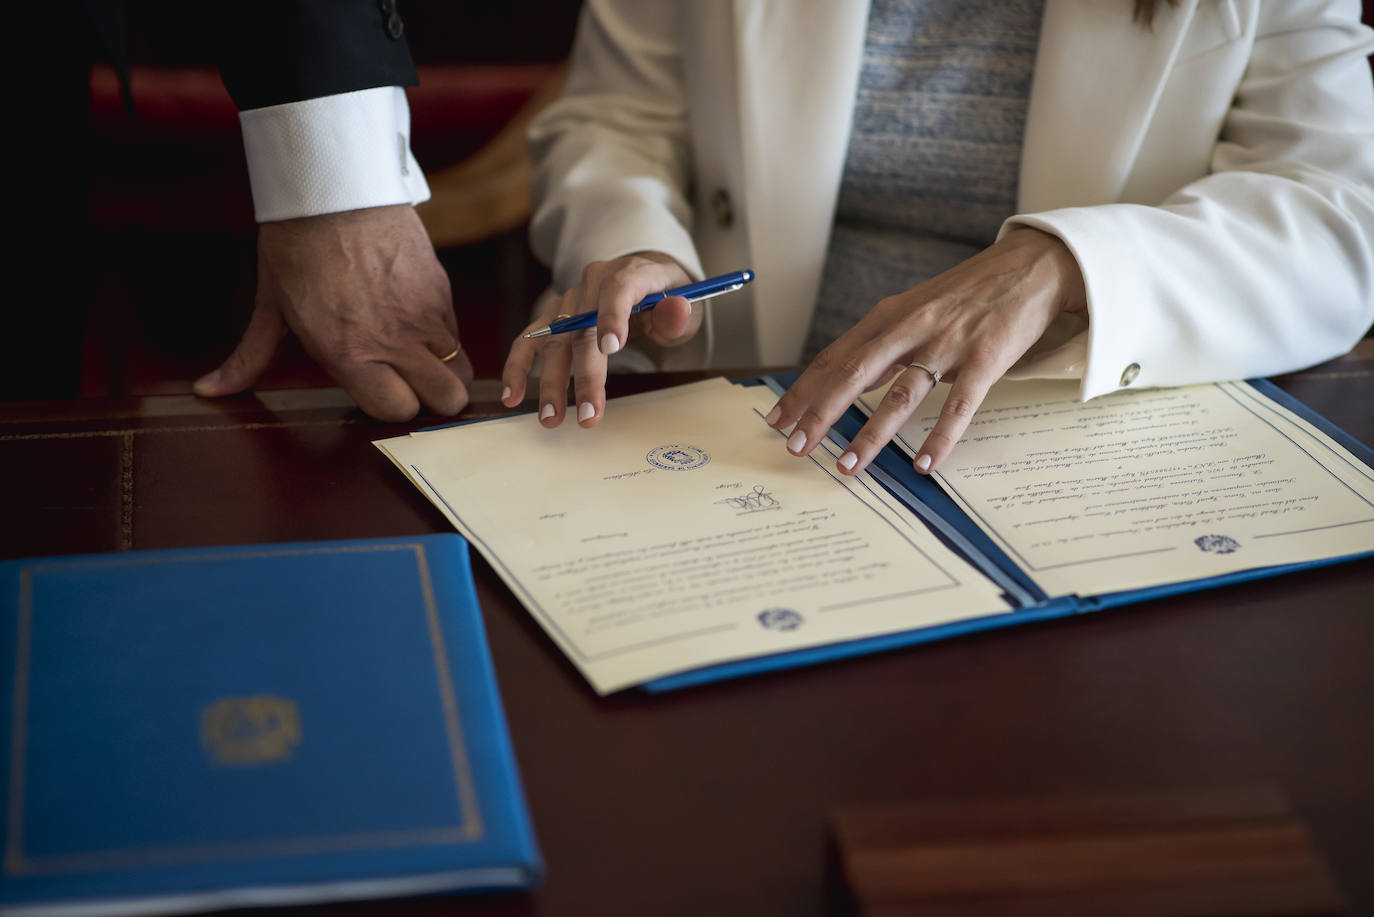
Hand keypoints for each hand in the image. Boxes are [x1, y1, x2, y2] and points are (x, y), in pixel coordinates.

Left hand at [193, 204, 473, 421]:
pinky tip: (416, 319)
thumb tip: (209, 391)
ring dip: (442, 369)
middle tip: (411, 382)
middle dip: (431, 399)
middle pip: (445, 400)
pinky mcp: (441, 290)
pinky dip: (443, 336)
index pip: (397, 412)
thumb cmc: (295, 246)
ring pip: (460, 369)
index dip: (391, 406)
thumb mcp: (270, 306)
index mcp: (347, 352)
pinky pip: (456, 333)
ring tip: (416, 353)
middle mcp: (392, 341)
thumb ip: (250, 358)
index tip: (380, 392)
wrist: (333, 188)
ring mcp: (423, 315)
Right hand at [501, 252, 697, 426]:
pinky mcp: (554, 318)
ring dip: (551, 381)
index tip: (611, 349)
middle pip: (583, 328)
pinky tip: (512, 395)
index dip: (612, 317)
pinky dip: (519, 367)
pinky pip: (530, 341)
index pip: (618, 289)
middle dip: (585, 375)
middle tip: (588, 415)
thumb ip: (679, 311)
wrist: (646, 281)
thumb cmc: (668, 297)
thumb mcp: (687, 301)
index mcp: (630, 272)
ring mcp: (570, 301)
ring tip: (551, 417)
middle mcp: (593, 283)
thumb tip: (676, 311)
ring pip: (555, 341)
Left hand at [766, 227, 1086, 473]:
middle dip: (820, 414)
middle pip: (854, 374)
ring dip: (871, 434)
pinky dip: (940, 437)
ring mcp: (948, 343)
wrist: (1031, 265)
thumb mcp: (915, 309)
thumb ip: (882, 342)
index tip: (777, 420)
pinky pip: (959, 405)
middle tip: (796, 448)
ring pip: (900, 395)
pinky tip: (924, 463)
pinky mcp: (986, 358)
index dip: (803, 389)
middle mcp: (911, 327)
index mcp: (889, 316)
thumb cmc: (968, 293)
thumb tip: (845, 380)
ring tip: (849, 467)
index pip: (834, 357)